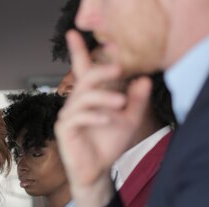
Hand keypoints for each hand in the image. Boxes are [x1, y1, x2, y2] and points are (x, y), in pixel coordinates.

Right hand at [55, 30, 151, 190]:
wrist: (98, 171)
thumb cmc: (108, 145)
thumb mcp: (130, 120)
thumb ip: (137, 101)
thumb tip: (144, 79)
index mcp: (89, 97)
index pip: (83, 70)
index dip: (78, 51)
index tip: (74, 33)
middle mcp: (75, 103)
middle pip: (84, 79)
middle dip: (100, 70)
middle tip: (120, 68)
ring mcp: (68, 116)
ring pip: (83, 97)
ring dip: (104, 97)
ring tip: (121, 104)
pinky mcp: (64, 129)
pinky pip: (77, 116)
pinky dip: (94, 115)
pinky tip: (108, 120)